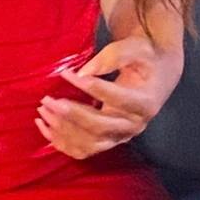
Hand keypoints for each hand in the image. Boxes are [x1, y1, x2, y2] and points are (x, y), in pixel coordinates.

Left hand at [35, 36, 182, 159]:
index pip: (116, 98)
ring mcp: (120, 137)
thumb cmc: (145, 58)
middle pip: (99, 127)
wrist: (156, 75)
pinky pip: (83, 150)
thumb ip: (112, 57)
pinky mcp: (108, 141)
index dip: (90, 87)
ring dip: (63, 130)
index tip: (66, 73)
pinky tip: (44, 126)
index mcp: (145, 103)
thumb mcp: (135, 49)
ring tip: (43, 110)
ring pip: (89, 144)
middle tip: (48, 100)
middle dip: (71, 114)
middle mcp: (134, 126)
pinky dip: (61, 142)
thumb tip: (83, 72)